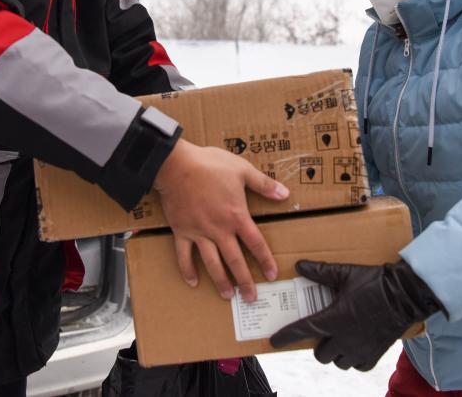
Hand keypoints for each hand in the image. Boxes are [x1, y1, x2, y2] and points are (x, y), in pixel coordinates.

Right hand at [153, 139, 289, 301]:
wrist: (177, 166)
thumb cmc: (210, 165)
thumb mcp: (242, 170)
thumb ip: (264, 185)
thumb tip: (285, 194)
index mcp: (236, 216)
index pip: (255, 244)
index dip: (265, 260)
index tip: (271, 275)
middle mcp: (219, 230)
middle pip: (235, 261)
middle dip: (244, 281)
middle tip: (250, 297)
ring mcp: (199, 233)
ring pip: (212, 263)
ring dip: (220, 281)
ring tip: (227, 296)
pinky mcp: (181, 231)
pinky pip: (184, 255)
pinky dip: (188, 270)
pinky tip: (193, 282)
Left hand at [269, 260, 442, 370]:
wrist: (406, 295)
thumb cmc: (375, 282)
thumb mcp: (346, 274)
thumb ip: (321, 272)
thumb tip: (300, 266)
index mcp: (334, 318)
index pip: (303, 330)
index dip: (286, 337)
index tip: (275, 341)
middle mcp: (344, 338)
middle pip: (320, 353)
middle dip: (318, 344)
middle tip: (323, 330)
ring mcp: (359, 349)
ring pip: (338, 361)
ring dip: (335, 352)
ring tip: (339, 336)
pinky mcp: (374, 355)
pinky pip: (356, 365)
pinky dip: (352, 358)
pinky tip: (355, 344)